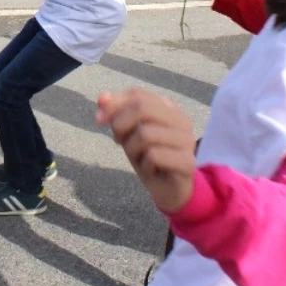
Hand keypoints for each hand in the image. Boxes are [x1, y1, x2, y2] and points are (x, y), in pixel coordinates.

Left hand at [96, 89, 197, 213]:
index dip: (114, 104)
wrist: (169, 190)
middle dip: (121, 125)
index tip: (99, 119)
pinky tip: (151, 170)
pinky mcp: (187, 161)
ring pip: (145, 134)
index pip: (137, 94)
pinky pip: (153, 156)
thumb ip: (116, 113)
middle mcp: (181, 120)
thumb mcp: (128, 133)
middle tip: (119, 142)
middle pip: (142, 108)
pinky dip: (144, 165)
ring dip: (132, 149)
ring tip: (139, 158)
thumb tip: (102, 98)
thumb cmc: (148, 157)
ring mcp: (186, 140)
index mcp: (168, 107)